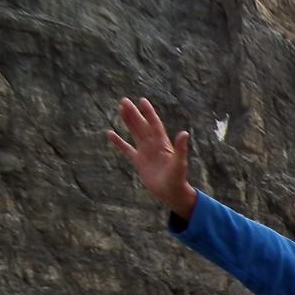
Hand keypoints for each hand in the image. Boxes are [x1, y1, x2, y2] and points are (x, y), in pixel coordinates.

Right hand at [107, 97, 197, 220]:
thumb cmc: (178, 179)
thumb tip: (184, 133)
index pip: (154, 124)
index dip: (148, 113)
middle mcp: (153, 145)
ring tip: (120, 109)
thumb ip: (181, 149)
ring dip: (128, 122)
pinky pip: (126, 149)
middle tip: (124, 100)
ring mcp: (145, 152)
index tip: (142, 100)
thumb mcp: (180, 163)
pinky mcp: (139, 162)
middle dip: (134, 114)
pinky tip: (109, 133)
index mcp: (163, 144)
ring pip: (134, 133)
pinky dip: (119, 142)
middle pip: (142, 126)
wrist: (171, 194)